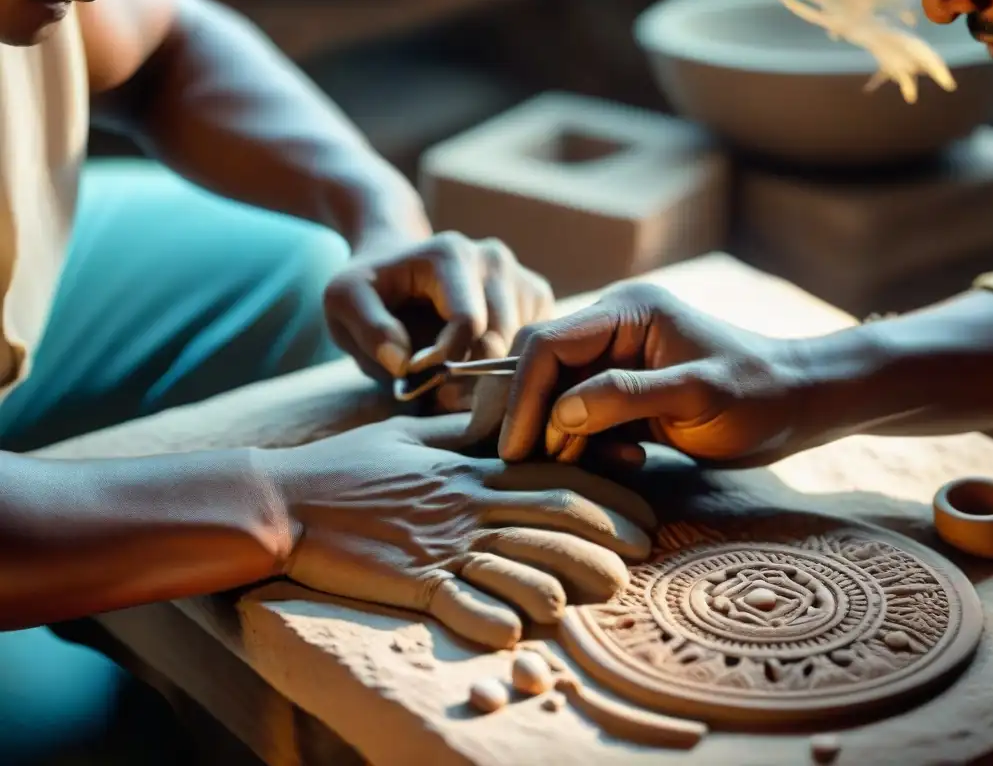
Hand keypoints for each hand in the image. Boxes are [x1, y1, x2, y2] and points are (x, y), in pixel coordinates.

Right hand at [258, 413, 654, 648]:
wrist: (285, 498)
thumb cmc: (350, 465)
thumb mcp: (412, 437)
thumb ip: (466, 435)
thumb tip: (508, 422)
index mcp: (470, 468)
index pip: (552, 477)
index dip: (606, 495)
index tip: (644, 513)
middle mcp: (464, 504)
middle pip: (549, 519)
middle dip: (603, 539)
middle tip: (640, 559)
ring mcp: (437, 544)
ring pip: (515, 561)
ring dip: (561, 580)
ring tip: (595, 597)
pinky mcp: (407, 580)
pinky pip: (456, 601)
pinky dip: (488, 617)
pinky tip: (516, 633)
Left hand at [324, 231, 552, 406]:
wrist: (397, 266)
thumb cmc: (370, 288)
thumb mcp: (344, 301)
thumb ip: (369, 328)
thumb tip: (404, 363)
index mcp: (451, 253)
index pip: (468, 323)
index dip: (443, 362)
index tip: (414, 376)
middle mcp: (493, 258)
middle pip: (500, 339)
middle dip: (469, 376)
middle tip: (438, 393)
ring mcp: (519, 276)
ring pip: (522, 347)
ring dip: (490, 375)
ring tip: (454, 381)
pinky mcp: (535, 297)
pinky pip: (533, 347)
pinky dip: (509, 366)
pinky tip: (477, 366)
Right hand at [478, 283, 817, 467]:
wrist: (800, 405)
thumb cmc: (760, 395)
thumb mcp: (700, 396)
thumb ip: (629, 397)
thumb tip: (561, 412)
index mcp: (626, 312)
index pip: (547, 344)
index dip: (523, 395)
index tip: (515, 448)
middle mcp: (612, 329)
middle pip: (541, 368)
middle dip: (533, 417)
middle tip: (530, 466)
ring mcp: (616, 361)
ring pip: (557, 397)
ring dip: (565, 437)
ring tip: (608, 463)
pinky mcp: (623, 391)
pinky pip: (582, 417)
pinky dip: (589, 445)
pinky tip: (628, 460)